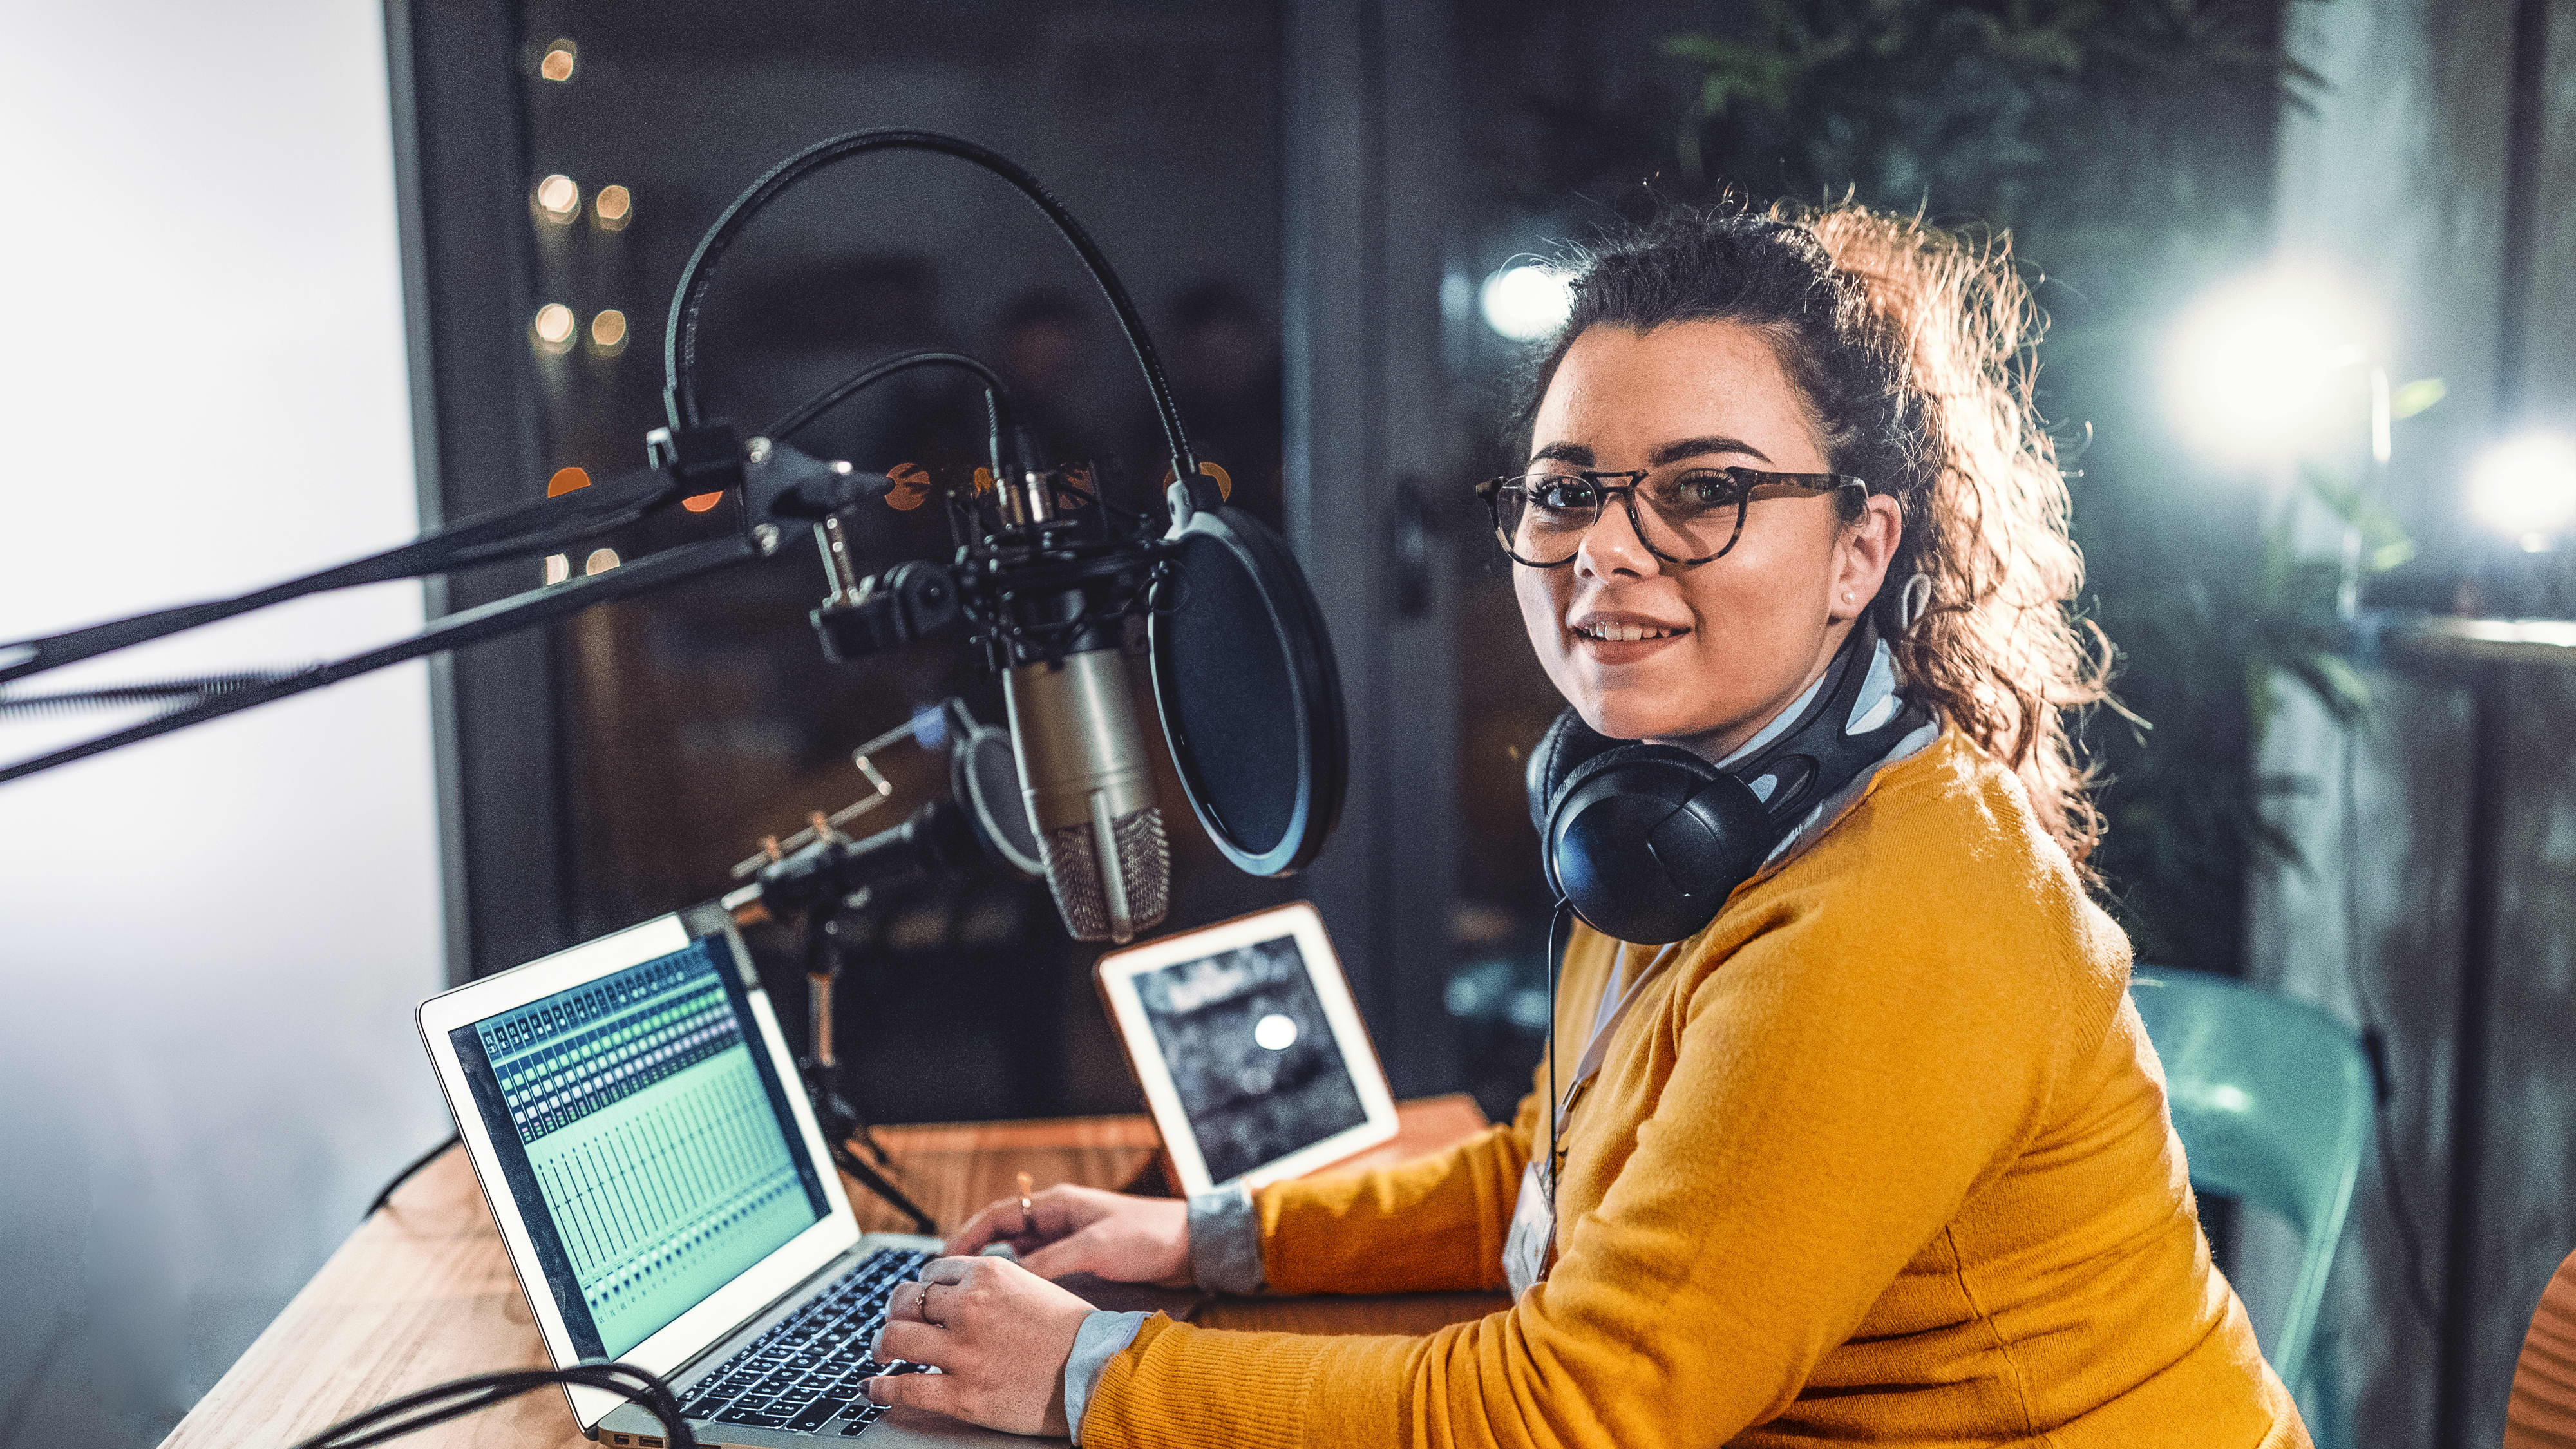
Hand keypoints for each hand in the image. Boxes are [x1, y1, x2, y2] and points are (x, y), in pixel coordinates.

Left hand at [865, 1255, 1091, 1435]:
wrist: (1099, 1371)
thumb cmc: (1075, 1332)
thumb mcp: (1032, 1286)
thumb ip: (993, 1287)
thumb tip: (959, 1293)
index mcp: (988, 1275)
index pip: (932, 1273)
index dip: (921, 1288)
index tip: (918, 1300)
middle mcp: (969, 1308)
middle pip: (905, 1302)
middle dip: (895, 1312)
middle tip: (892, 1324)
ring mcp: (963, 1352)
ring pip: (894, 1340)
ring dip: (880, 1346)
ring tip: (880, 1352)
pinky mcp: (963, 1394)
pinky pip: (903, 1388)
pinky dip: (880, 1389)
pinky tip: (873, 1389)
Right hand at [947, 1184, 1191, 1286]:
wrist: (1190, 1248)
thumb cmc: (1148, 1237)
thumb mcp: (1094, 1248)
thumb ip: (1050, 1263)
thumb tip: (1007, 1280)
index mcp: (1057, 1205)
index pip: (998, 1215)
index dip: (967, 1236)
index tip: (942, 1260)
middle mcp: (1057, 1219)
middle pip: (1003, 1236)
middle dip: (975, 1257)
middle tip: (949, 1285)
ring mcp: (1068, 1240)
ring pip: (1019, 1255)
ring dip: (998, 1273)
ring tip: (974, 1299)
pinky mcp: (1081, 1260)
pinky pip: (1040, 1270)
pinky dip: (1022, 1283)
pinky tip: (1013, 1303)